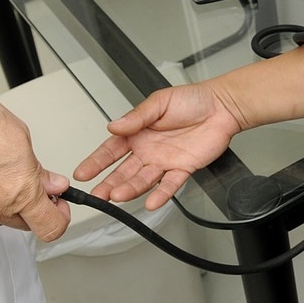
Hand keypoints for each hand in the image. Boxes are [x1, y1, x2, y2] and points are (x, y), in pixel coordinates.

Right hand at [0, 91, 70, 241]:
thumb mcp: (22, 141)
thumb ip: (40, 171)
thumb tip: (54, 185)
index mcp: (20, 192)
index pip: (51, 227)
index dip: (60, 217)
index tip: (59, 205)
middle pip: (26, 224)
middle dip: (34, 208)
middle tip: (34, 187)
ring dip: (7, 204)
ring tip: (1, 176)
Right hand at [74, 84, 240, 209]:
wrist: (222, 106)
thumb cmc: (192, 100)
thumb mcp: (160, 101)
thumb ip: (137, 116)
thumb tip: (114, 126)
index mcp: (138, 132)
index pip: (112, 149)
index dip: (96, 161)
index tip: (82, 173)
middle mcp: (148, 150)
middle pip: (124, 171)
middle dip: (109, 183)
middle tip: (97, 195)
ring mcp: (165, 161)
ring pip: (143, 180)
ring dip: (130, 189)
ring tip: (117, 196)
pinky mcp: (183, 168)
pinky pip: (170, 184)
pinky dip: (161, 194)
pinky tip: (151, 202)